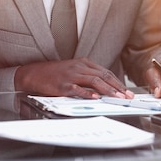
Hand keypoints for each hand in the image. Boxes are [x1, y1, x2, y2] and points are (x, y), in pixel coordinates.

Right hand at [14, 57, 133, 98]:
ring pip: (93, 81)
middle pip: (103, 76)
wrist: (34, 73)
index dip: (117, 82)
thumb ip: (88, 76)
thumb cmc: (55, 74)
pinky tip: (95, 97)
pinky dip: (87, 93)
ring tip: (117, 97)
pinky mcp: (62, 85)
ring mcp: (71, 75)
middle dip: (117, 87)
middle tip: (127, 96)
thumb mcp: (74, 70)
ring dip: (107, 90)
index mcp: (84, 63)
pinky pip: (76, 89)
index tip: (126, 91)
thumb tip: (104, 88)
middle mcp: (79, 67)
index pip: (105, 72)